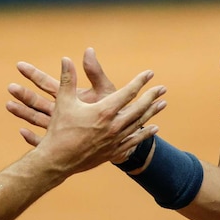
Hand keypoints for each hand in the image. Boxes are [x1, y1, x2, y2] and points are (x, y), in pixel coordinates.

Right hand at [7, 49, 164, 164]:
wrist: (57, 161)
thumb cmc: (59, 130)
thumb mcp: (63, 102)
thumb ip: (68, 78)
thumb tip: (66, 58)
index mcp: (104, 111)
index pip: (128, 93)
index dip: (140, 81)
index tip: (149, 73)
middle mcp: (114, 126)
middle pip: (139, 108)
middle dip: (152, 96)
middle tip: (163, 88)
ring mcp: (115, 140)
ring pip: (139, 124)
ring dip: (152, 113)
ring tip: (163, 104)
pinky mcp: (113, 152)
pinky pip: (134, 141)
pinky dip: (145, 134)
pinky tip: (154, 129)